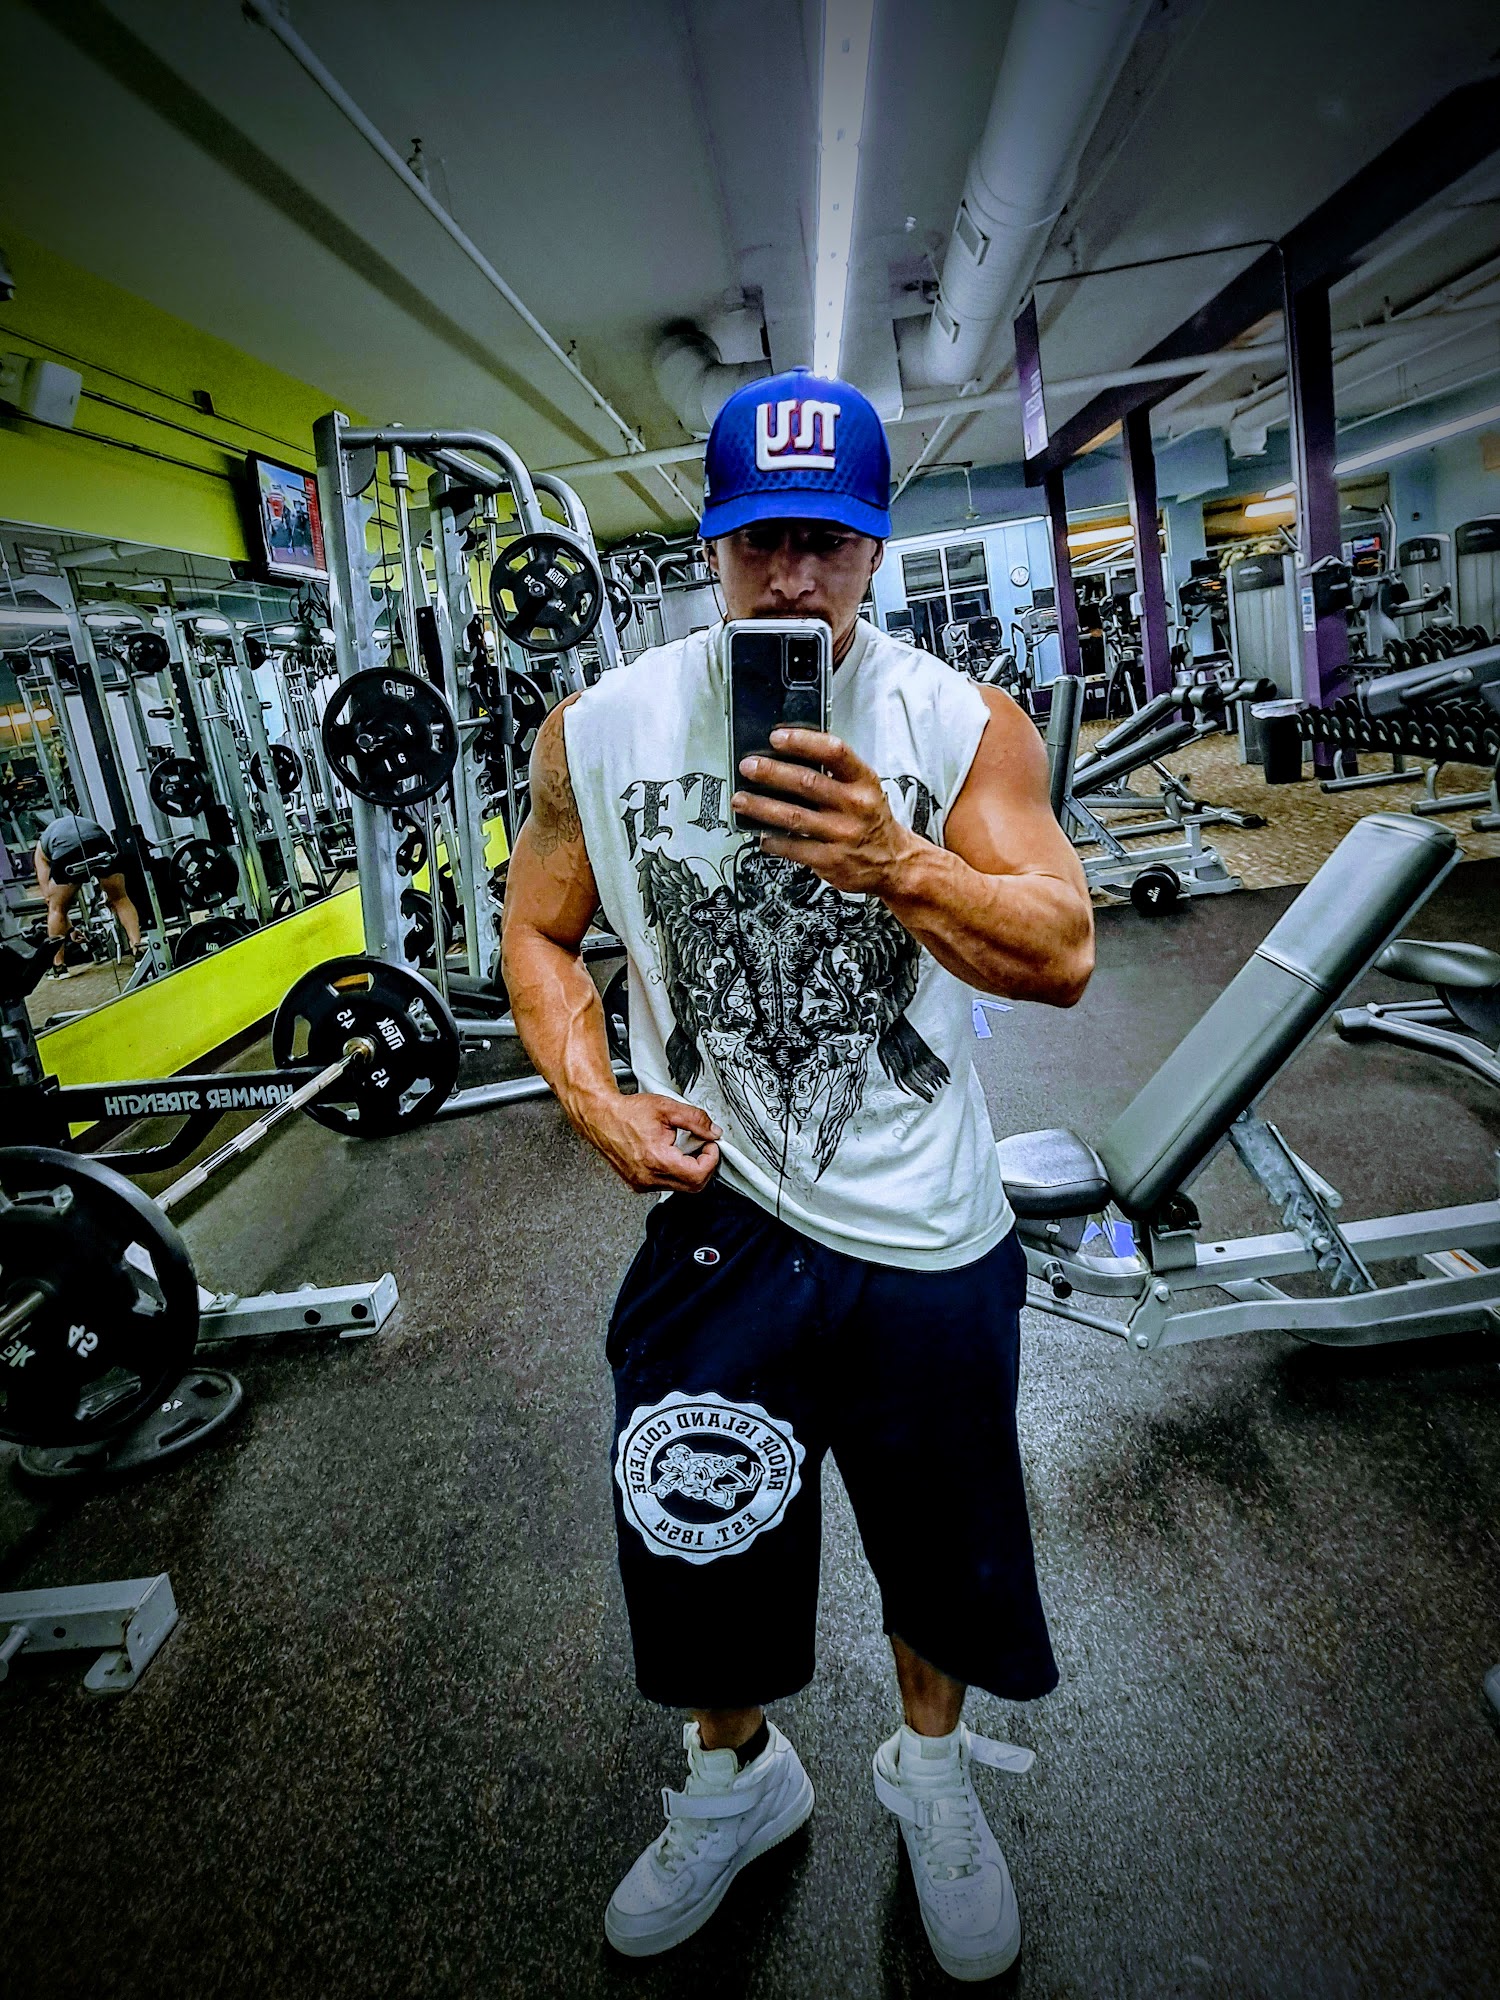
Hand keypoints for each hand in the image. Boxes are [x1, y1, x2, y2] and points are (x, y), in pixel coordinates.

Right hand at [585, 1092, 721, 1192]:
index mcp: (657, 1159)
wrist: (601, 1117)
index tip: (711, 1146)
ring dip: (688, 1168)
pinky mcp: (637, 1184)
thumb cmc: (627, 1113)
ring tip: (680, 1147)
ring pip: (680, 1187)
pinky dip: (673, 1172)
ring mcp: (642, 1183)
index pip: (698, 1174)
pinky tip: (668, 1154)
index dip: (711, 1159)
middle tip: (700, 1146)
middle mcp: (648, 1177)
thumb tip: (713, 1132)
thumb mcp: (668, 1108)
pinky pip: (665, 1185)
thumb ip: (696, 1120)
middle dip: (703, 1165)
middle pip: (693, 1186)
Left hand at [731, 728, 917, 894]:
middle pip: (807, 783)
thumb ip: (834, 773)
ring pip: (794, 817)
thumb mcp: (864, 789)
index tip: (777, 737)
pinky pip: (794, 848)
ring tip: (741, 800)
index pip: (834, 752)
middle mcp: (854, 806)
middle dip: (771, 773)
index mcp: (863, 781)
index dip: (803, 741)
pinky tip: (760, 834)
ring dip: (761, 807)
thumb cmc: (871, 820)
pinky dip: (773, 841)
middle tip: (749, 767)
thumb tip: (788, 757)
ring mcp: (842, 835)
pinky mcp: (831, 860)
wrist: (893, 862)